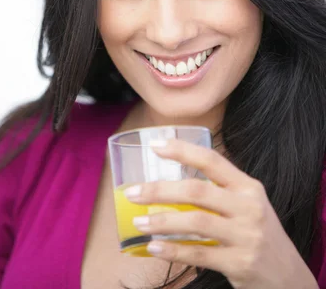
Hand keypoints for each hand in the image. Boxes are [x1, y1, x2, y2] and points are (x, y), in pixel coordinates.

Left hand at [124, 139, 317, 288]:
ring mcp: (245, 236)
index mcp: (248, 187)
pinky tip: (153, 247)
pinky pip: (199, 255)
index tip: (155, 145)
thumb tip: (170, 181)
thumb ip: (219, 190)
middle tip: (132, 192)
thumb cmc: (257, 233)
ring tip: (138, 221)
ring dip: (162, 221)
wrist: (288, 276)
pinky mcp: (240, 263)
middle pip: (197, 191)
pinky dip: (173, 250)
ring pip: (196, 222)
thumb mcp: (247, 204)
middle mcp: (248, 208)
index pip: (212, 160)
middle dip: (160, 190)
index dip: (182, 150)